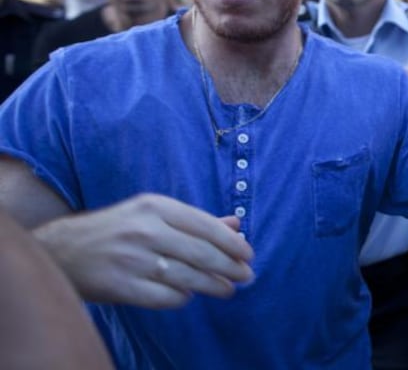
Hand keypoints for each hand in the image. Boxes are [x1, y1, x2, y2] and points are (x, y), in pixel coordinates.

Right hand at [34, 194, 253, 308]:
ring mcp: (131, 259)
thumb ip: (195, 220)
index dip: (232, 244)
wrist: (61, 251)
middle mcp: (145, 230)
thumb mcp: (151, 213)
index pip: (206, 226)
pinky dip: (181, 298)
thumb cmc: (115, 230)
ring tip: (227, 290)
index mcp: (155, 206)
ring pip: (187, 277)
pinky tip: (187, 295)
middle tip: (246, 276)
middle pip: (202, 253)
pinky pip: (165, 297)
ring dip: (213, 286)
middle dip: (230, 267)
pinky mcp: (120, 286)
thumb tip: (236, 226)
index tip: (248, 255)